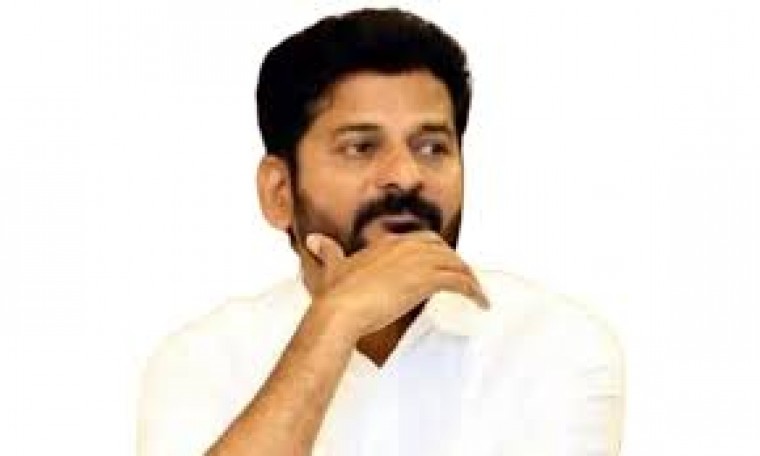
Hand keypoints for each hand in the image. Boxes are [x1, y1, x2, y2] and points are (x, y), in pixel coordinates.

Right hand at [305, 230, 488, 340]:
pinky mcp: (427, 280)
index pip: (423, 241)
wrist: (340, 310)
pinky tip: (481, 303)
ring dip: (469, 278)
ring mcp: (418, 262)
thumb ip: (327, 252)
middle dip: (455, 263)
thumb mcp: (332, 268)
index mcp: (388, 243)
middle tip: (463, 280)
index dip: (435, 254)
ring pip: (456, 264)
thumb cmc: (335, 294)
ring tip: (477, 294)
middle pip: (443, 250)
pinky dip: (474, 291)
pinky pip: (460, 281)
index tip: (441, 267)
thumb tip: (314, 240)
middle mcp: (406, 247)